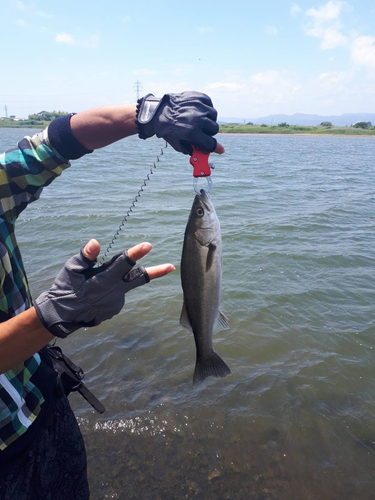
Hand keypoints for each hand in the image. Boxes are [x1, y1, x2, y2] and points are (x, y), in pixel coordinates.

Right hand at [34, 240, 174, 338]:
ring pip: (124, 285)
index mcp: (105, 279)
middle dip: (157, 272)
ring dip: (117, 280)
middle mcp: (115, 292)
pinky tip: (95, 295)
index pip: (123, 262)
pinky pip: (117, 295)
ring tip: (92, 287)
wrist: (62, 316)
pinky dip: (110, 290)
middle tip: (172, 266)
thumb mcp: (72, 269)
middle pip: (140, 278)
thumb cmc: (66, 288)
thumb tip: (95, 242)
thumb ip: (86, 256)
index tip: (148, 245)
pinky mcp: (115, 309)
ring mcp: (117, 302)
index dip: (136, 253)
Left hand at [135, 92, 224, 154]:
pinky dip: (207, 108)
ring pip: (214, 116)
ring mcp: (199, 107)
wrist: (158, 111)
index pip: (210, 143)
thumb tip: (203, 153)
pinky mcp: (198, 97)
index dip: (214, 147)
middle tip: (202, 131)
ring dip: (209, 119)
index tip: (219, 149)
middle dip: (209, 132)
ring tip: (201, 120)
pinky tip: (200, 111)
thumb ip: (191, 149)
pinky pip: (209, 104)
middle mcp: (198, 120)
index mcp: (192, 133)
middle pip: (214, 129)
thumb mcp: (177, 143)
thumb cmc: (167, 129)